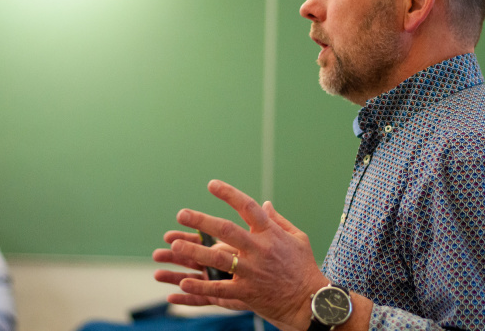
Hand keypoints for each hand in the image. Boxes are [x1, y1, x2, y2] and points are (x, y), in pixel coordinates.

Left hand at [153, 179, 328, 330]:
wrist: (310, 301)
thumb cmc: (304, 267)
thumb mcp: (298, 238)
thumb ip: (279, 220)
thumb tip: (265, 203)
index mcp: (270, 233)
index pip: (248, 207)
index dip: (229, 194)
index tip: (212, 184)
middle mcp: (260, 250)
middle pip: (227, 230)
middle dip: (202, 221)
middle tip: (182, 214)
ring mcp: (252, 271)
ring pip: (219, 258)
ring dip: (195, 251)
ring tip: (174, 245)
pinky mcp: (247, 292)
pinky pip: (220, 288)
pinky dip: (201, 286)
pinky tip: (184, 281)